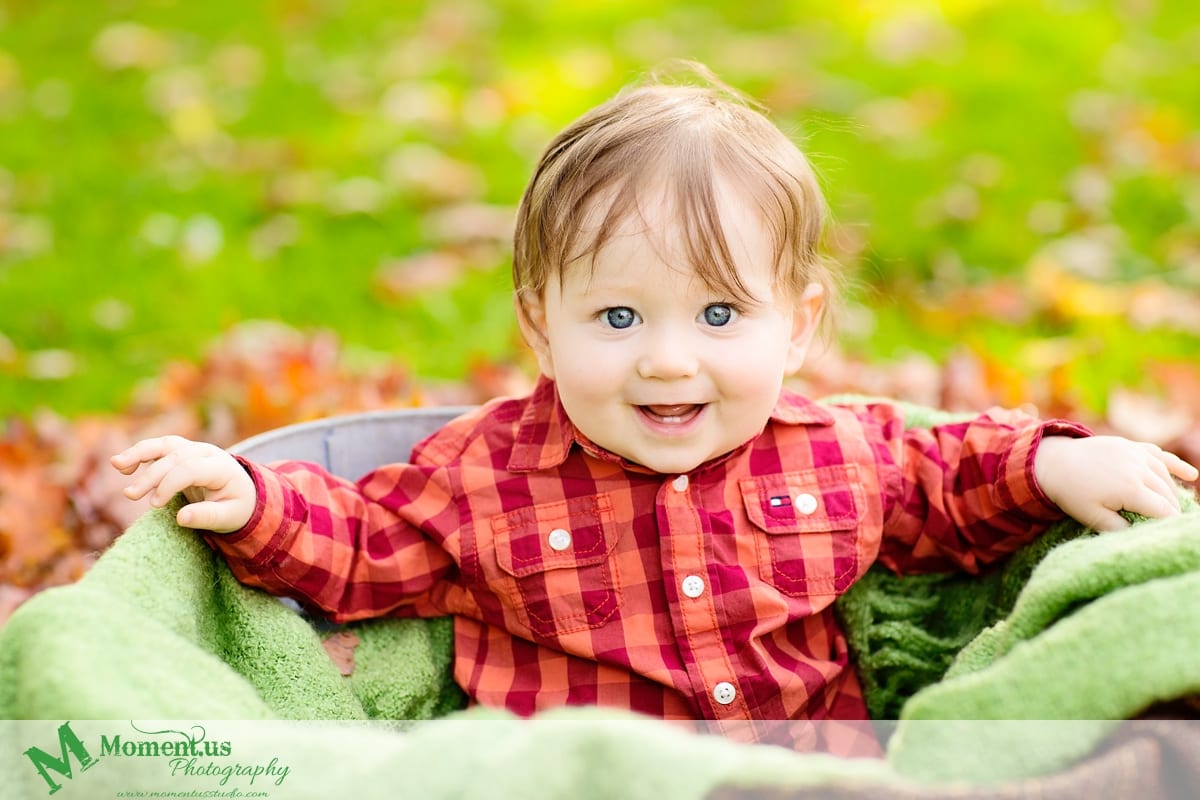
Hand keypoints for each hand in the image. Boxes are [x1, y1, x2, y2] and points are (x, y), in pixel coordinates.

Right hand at [111, 436, 255, 532]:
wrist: (242, 493)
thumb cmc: (235, 507)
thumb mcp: (229, 517)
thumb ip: (207, 517)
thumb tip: (180, 519)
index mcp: (222, 467)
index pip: (191, 469)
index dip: (170, 484)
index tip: (155, 504)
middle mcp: (207, 452)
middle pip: (175, 457)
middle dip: (151, 475)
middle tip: (130, 495)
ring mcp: (193, 449)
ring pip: (165, 444)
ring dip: (139, 452)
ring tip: (116, 464)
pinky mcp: (181, 452)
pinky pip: (158, 447)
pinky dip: (140, 453)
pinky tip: (122, 464)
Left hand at [1034, 435, 1199, 530]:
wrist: (1053, 461)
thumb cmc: (1071, 493)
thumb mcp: (1092, 517)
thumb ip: (1119, 528)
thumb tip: (1141, 534)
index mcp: (1130, 489)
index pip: (1163, 511)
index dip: (1169, 524)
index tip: (1171, 535)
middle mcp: (1139, 469)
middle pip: (1167, 494)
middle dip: (1172, 511)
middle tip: (1171, 526)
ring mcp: (1136, 454)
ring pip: (1165, 476)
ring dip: (1172, 492)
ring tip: (1175, 509)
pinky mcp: (1131, 446)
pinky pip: (1159, 454)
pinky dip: (1176, 465)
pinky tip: (1191, 475)